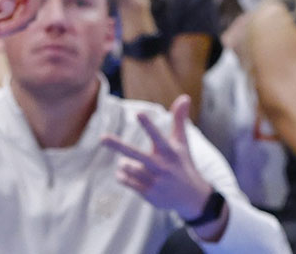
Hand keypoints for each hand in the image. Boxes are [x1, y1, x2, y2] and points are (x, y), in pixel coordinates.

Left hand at [103, 96, 221, 231]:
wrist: (193, 198)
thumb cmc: (183, 164)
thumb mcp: (182, 143)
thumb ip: (179, 120)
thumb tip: (185, 96)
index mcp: (170, 152)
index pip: (157, 136)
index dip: (148, 125)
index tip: (139, 113)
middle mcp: (162, 166)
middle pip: (137, 155)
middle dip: (119, 146)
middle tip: (102, 138)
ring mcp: (155, 181)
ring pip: (129, 167)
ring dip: (124, 164)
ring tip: (128, 162)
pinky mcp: (149, 194)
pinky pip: (127, 181)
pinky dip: (122, 175)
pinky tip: (125, 172)